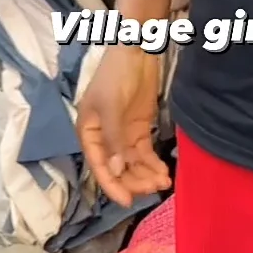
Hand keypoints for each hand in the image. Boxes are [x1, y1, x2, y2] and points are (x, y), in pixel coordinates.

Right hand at [76, 45, 171, 207]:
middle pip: (118, 168)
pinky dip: (153, 163)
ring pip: (132, 164)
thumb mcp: (111, 106)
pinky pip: (144, 153)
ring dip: (146, 174)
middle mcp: (104, 139)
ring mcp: (122, 135)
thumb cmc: (116, 76)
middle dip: (135, 181)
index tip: (129, 201)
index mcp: (88, 134)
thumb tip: (116, 171)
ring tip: (164, 182)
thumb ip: (114, 139)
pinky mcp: (139, 129)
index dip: (113, 186)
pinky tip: (164, 172)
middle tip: (155, 188)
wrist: (137, 51)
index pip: (100, 166)